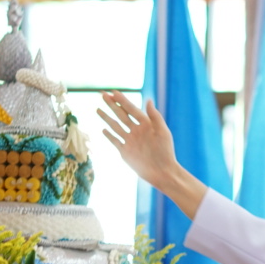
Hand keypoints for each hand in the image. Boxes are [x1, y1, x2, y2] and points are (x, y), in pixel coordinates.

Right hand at [96, 91, 206, 218]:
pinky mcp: (125, 152)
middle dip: (112, 104)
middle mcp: (136, 131)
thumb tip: (149, 100)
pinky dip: (109, 135)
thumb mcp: (162, 132)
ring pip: (115, 126)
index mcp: (146, 124)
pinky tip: (104, 129)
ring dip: (107, 117)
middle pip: (121, 114)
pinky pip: (115, 141)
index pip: (131, 109)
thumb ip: (155, 116)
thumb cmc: (166, 151)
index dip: (122, 100)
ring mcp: (130, 141)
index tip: (113, 91)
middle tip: (102, 94)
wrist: (162, 172)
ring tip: (98, 108)